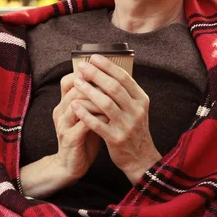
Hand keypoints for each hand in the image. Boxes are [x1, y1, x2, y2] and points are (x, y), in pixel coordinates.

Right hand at [51, 72, 104, 181]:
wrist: (71, 165)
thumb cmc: (84, 138)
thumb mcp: (87, 116)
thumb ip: (94, 101)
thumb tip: (112, 82)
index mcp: (63, 104)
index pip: (67, 80)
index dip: (85, 74)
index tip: (104, 71)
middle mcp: (60, 111)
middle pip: (74, 88)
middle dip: (95, 84)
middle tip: (113, 83)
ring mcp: (63, 125)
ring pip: (77, 102)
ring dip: (97, 99)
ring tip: (113, 98)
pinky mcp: (69, 139)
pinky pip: (84, 123)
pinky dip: (98, 117)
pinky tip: (110, 116)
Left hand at [71, 55, 161, 183]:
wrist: (141, 159)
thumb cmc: (133, 129)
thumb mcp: (136, 109)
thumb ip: (124, 92)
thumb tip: (106, 69)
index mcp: (141, 100)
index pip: (124, 78)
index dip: (108, 66)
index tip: (94, 57)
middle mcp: (136, 111)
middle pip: (114, 88)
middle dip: (96, 75)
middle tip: (82, 67)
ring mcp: (127, 126)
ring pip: (106, 104)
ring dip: (89, 91)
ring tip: (76, 82)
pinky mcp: (116, 139)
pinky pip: (98, 124)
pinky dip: (85, 114)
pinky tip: (74, 105)